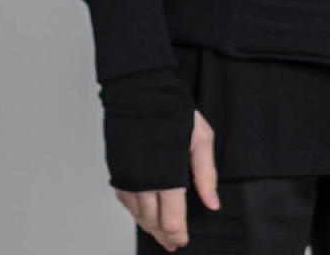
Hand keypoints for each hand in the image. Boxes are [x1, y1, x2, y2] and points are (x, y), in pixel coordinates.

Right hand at [114, 110, 220, 251]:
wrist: (138, 90)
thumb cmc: (171, 109)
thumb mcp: (200, 140)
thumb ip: (206, 175)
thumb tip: (212, 203)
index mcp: (167, 176)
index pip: (171, 219)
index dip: (177, 234)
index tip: (182, 241)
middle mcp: (143, 181)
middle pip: (152, 222)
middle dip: (163, 235)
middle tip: (172, 242)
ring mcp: (127, 176)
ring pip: (136, 214)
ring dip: (148, 225)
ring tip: (158, 231)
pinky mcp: (117, 168)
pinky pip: (124, 199)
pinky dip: (134, 210)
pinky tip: (141, 211)